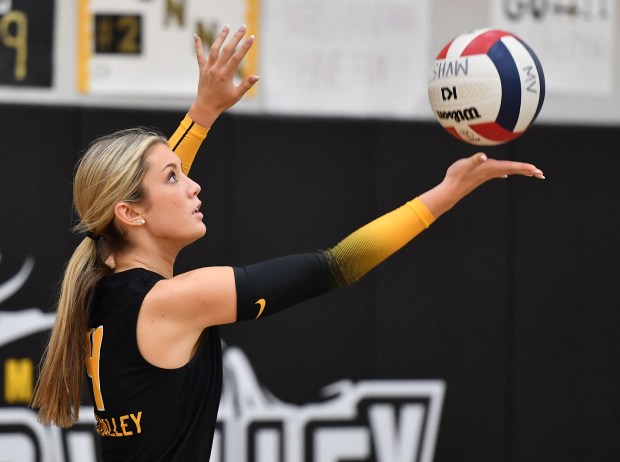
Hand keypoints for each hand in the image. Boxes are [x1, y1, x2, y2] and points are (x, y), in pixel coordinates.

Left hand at [188, 25, 259, 126]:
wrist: (206, 107)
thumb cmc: (223, 102)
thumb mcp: (237, 95)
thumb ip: (247, 84)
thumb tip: (257, 76)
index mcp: (226, 75)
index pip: (237, 57)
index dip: (245, 47)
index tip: (251, 38)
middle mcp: (217, 69)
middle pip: (227, 49)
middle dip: (236, 37)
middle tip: (243, 27)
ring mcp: (209, 68)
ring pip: (214, 49)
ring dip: (221, 37)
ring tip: (227, 27)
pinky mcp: (202, 69)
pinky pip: (199, 55)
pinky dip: (198, 45)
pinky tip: (196, 36)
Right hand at [419, 153, 544, 217]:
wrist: (450, 190)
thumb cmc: (455, 176)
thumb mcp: (463, 165)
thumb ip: (474, 160)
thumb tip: (482, 157)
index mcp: (490, 168)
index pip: (510, 167)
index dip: (523, 167)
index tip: (536, 169)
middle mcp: (491, 171)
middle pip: (513, 170)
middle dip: (527, 171)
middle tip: (541, 174)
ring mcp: (488, 174)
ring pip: (508, 171)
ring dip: (520, 171)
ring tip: (532, 173)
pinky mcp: (483, 176)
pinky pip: (499, 172)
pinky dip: (506, 172)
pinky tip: (507, 174)